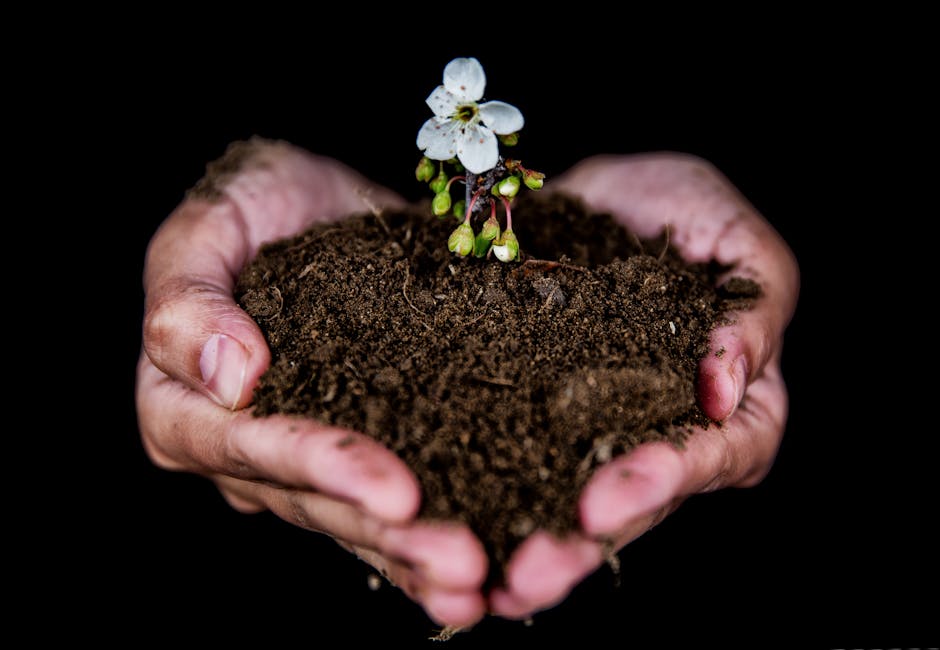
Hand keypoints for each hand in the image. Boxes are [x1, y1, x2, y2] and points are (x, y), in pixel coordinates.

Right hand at [136, 139, 487, 626]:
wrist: (315, 204)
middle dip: (387, 534)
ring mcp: (303, 460)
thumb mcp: (206, 225)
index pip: (252, 447)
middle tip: (462, 561)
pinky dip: (432, 535)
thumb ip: (188, 297)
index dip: (323, 468)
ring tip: (482, 584)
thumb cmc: (250, 204)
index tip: (397, 489)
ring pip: (356, 521)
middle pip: (313, 503)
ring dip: (417, 556)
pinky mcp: (362, 449)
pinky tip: (487, 576)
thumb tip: (228, 379)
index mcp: (186, 406)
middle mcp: (242, 451)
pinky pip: (392, 505)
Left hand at [488, 154, 798, 617]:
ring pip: (571, 501)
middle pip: (638, 503)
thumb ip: (753, 305)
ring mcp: (598, 430)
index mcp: (733, 402)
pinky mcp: (538, 416)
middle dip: (582, 544)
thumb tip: (728, 386)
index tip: (603, 504)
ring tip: (484, 582)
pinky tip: (442, 531)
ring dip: (529, 543)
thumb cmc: (684, 209)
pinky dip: (485, 499)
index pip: (717, 456)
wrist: (597, 198)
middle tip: (529, 575)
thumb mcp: (735, 236)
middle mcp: (663, 431)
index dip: (664, 481)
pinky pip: (515, 462)